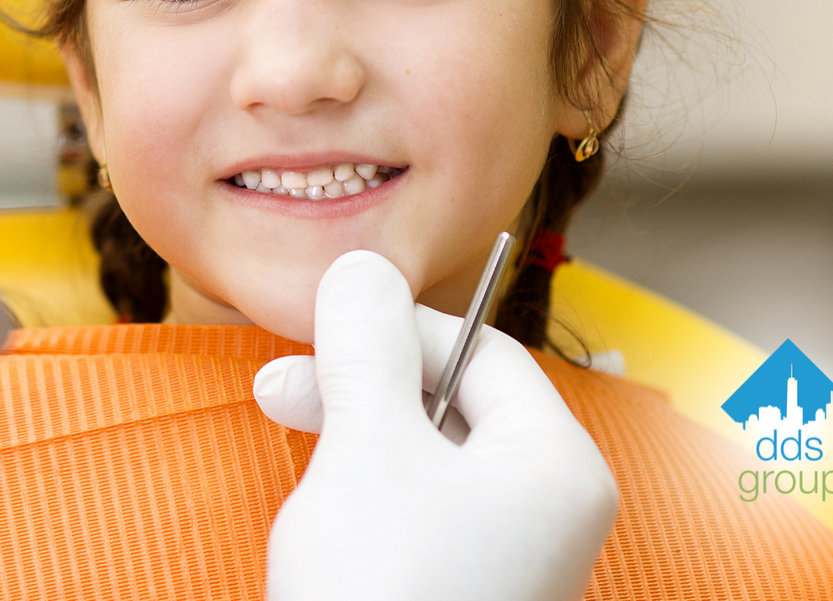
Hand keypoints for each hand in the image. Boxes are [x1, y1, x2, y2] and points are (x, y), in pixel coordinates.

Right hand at [253, 251, 617, 600]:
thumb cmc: (386, 592)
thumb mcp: (365, 450)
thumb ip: (366, 350)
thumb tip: (361, 266)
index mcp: (555, 466)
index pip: (481, 351)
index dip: (395, 330)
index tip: (317, 337)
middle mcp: (547, 513)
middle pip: (452, 405)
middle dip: (360, 388)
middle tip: (278, 393)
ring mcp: (509, 562)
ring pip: (426, 463)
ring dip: (353, 443)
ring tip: (294, 459)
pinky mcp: (464, 596)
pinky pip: (418, 520)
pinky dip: (363, 501)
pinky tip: (321, 520)